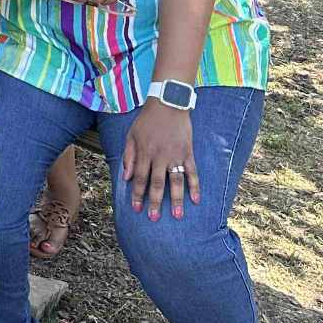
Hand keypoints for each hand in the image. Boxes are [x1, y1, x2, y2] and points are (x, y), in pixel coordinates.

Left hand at [122, 101, 198, 220]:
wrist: (168, 103)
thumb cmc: (147, 120)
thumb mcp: (131, 135)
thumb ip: (128, 157)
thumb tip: (126, 178)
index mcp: (144, 153)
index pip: (140, 178)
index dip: (138, 195)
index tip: (137, 209)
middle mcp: (159, 156)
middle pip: (157, 183)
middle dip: (155, 202)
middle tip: (154, 219)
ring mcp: (175, 155)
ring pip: (175, 181)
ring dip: (176, 200)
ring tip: (176, 216)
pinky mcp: (188, 152)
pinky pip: (192, 172)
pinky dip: (195, 186)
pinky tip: (196, 200)